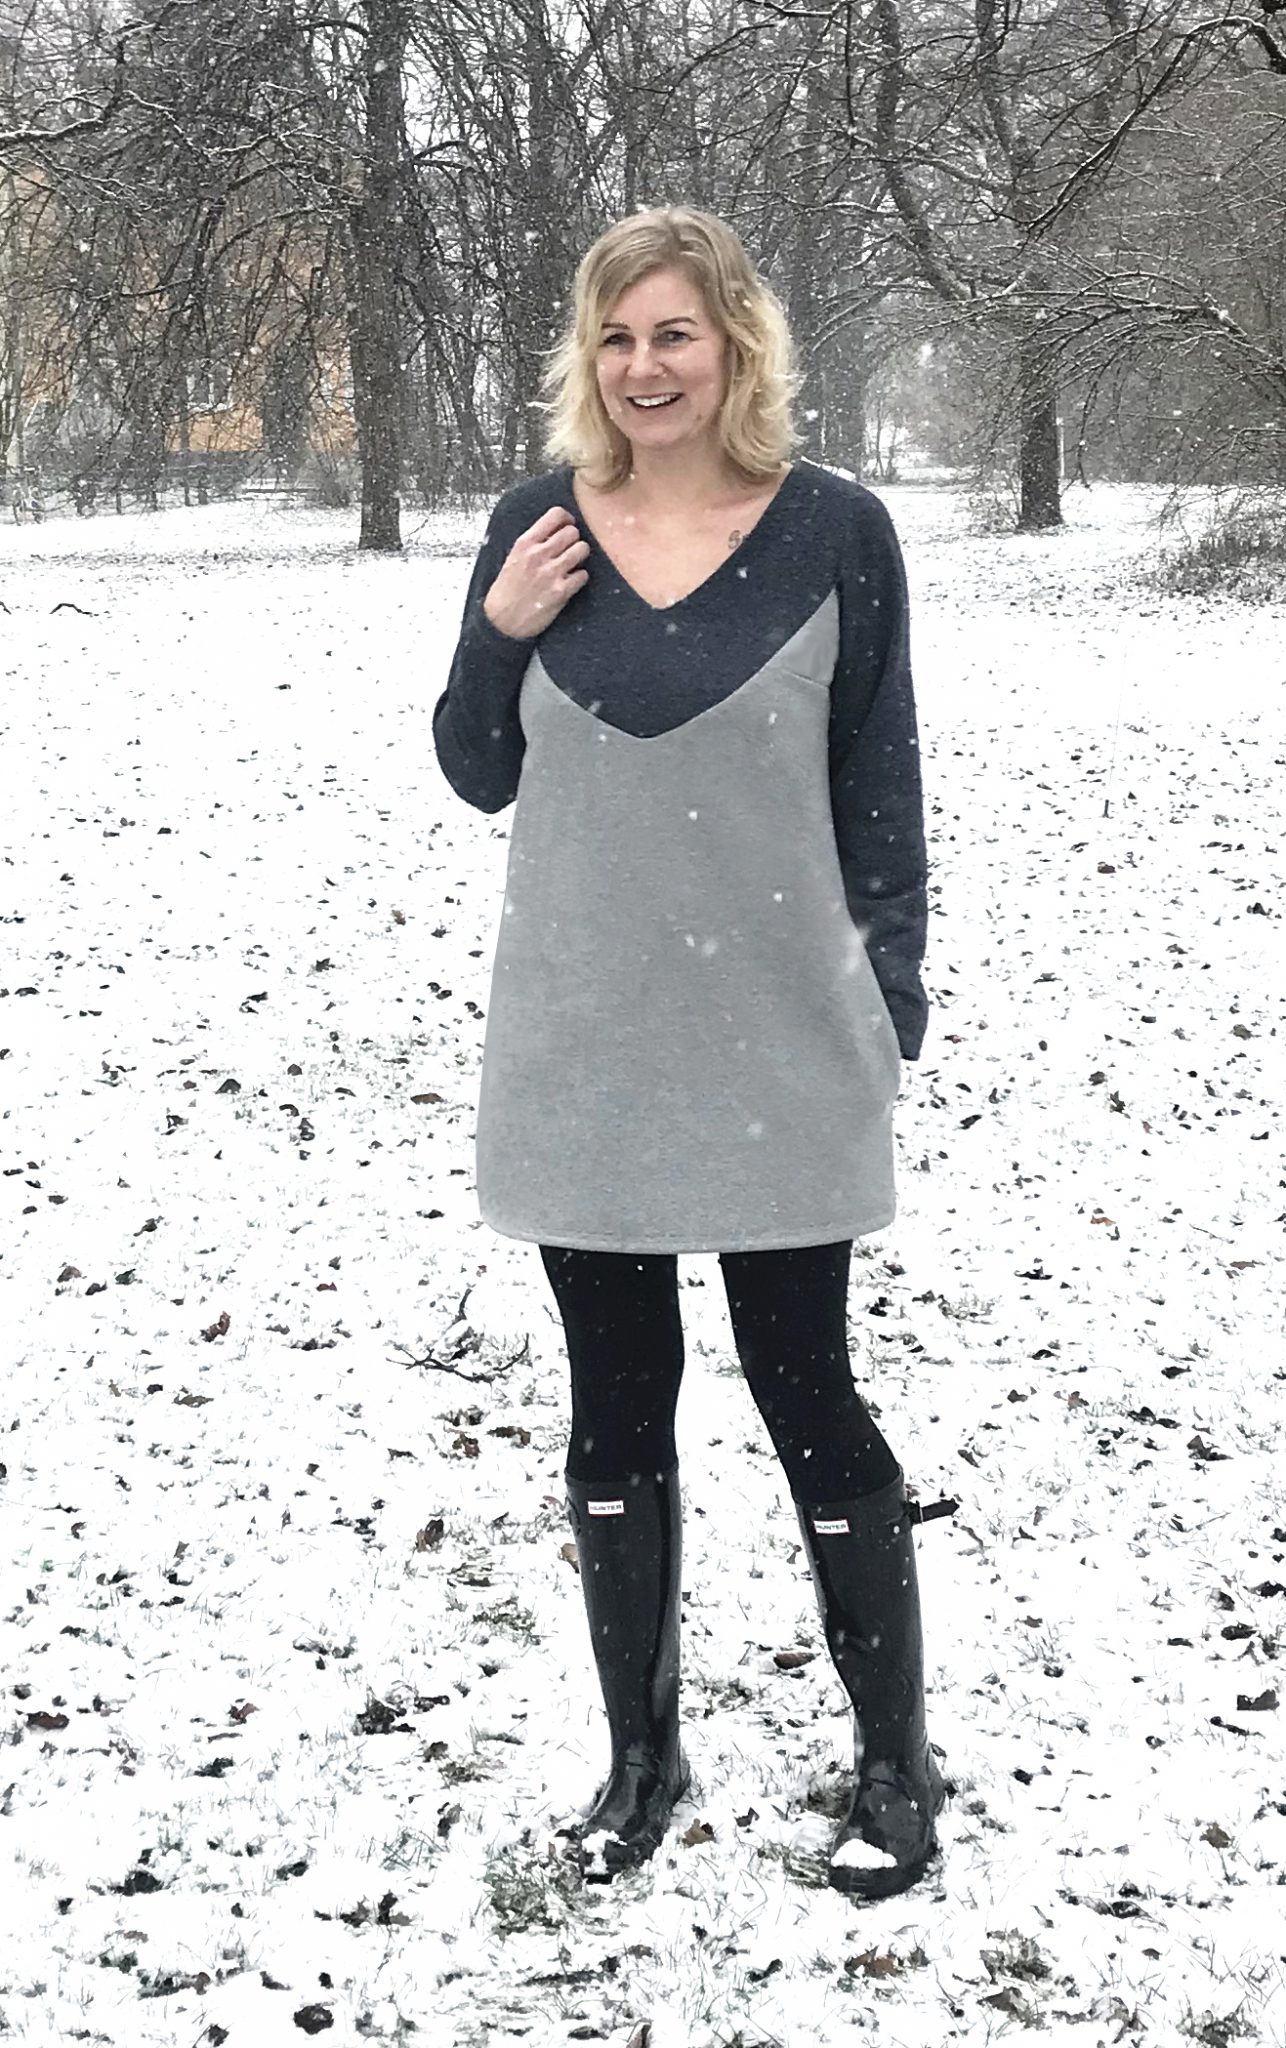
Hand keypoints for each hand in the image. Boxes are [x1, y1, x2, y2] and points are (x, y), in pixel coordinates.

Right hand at [483, 505, 589, 639]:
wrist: (502, 622)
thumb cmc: (507, 590)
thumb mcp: (514, 558)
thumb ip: (533, 543)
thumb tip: (555, 531)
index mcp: (525, 543)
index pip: (555, 515)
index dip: (567, 519)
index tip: (568, 525)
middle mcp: (538, 555)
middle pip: (572, 532)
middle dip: (574, 539)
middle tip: (569, 549)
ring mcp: (550, 573)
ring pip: (582, 549)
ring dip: (580, 556)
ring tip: (572, 564)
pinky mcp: (560, 592)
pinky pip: (583, 575)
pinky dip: (580, 578)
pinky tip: (571, 582)